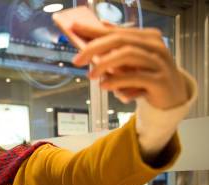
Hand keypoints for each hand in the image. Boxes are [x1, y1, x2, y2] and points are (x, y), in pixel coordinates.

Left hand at [71, 23, 187, 109]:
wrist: (172, 97)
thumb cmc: (147, 76)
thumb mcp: (132, 61)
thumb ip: (117, 46)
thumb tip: (100, 26)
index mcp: (147, 37)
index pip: (116, 31)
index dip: (94, 30)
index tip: (74, 29)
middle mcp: (154, 46)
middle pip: (120, 40)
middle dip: (94, 48)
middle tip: (77, 60)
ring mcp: (159, 63)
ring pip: (128, 55)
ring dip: (105, 64)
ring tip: (90, 76)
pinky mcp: (160, 81)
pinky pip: (136, 78)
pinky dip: (117, 81)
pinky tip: (104, 85)